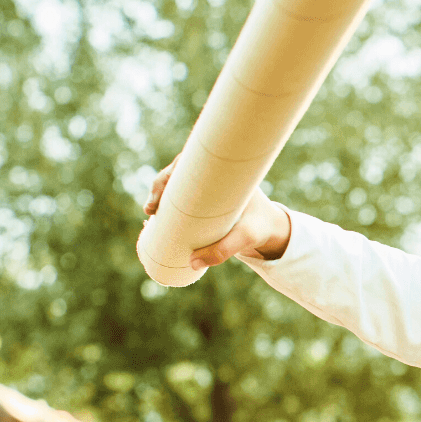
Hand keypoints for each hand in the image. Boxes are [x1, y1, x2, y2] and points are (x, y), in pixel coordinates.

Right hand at [144, 156, 293, 268]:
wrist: (270, 230)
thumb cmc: (260, 228)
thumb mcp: (246, 238)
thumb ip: (223, 250)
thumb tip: (192, 263)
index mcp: (228, 173)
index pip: (197, 158)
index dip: (176, 166)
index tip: (163, 186)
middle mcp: (216, 175)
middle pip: (182, 169)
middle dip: (161, 183)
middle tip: (151, 207)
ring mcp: (209, 187)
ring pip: (178, 182)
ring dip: (159, 192)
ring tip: (150, 212)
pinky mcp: (204, 200)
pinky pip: (181, 195)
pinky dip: (166, 201)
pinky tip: (153, 213)